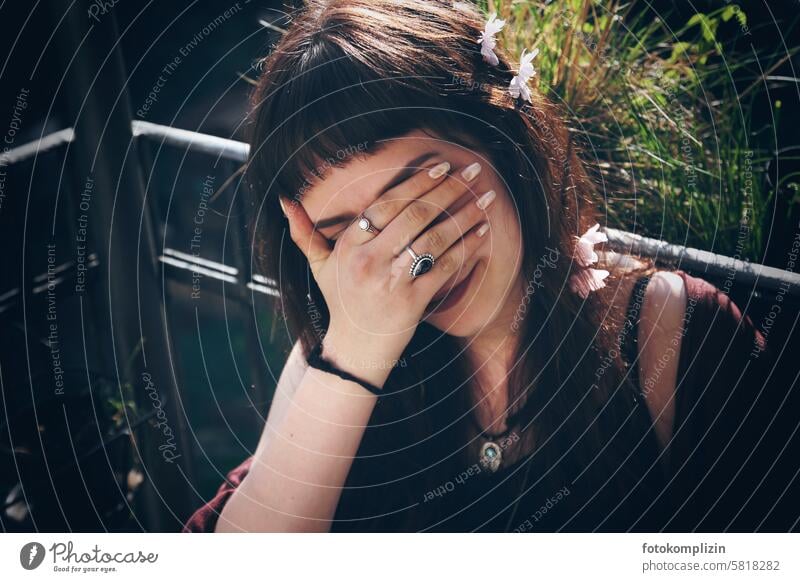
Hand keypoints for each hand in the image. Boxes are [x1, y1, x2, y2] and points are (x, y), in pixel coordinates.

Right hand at [281, 158, 492, 385]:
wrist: (354, 351)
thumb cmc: (341, 303)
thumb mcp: (318, 267)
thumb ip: (304, 233)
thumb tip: (284, 201)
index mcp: (348, 246)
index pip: (387, 203)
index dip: (417, 181)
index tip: (441, 166)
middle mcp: (368, 260)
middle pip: (415, 213)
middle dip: (448, 188)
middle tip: (473, 170)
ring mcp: (391, 281)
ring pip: (434, 237)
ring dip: (464, 213)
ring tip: (486, 196)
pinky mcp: (412, 302)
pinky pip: (445, 267)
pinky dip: (467, 246)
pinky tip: (483, 230)